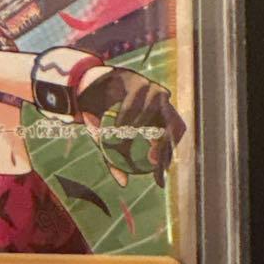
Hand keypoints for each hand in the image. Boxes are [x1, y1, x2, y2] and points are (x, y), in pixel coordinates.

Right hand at [79, 69, 186, 186]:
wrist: (88, 90)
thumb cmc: (104, 117)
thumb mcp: (109, 141)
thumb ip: (116, 159)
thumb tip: (123, 183)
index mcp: (161, 118)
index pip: (173, 138)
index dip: (168, 157)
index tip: (157, 175)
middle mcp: (161, 104)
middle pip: (175, 124)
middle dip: (166, 143)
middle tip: (151, 159)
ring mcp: (151, 90)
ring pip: (157, 109)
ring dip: (143, 127)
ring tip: (127, 140)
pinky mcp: (137, 80)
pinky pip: (136, 99)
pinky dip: (128, 115)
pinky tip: (119, 126)